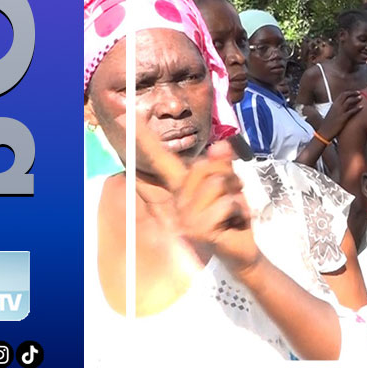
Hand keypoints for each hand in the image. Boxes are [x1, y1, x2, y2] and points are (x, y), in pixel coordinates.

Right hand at [133, 123, 261, 274]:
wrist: (242, 252)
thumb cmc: (233, 217)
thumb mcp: (231, 186)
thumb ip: (223, 165)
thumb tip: (220, 144)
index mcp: (180, 189)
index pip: (160, 159)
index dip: (143, 138)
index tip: (124, 114)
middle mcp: (176, 203)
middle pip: (206, 167)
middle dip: (230, 177)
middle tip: (234, 196)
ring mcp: (184, 219)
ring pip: (219, 183)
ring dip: (237, 194)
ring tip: (234, 212)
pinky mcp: (198, 231)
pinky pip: (227, 203)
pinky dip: (240, 210)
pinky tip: (235, 223)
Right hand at [320, 89, 364, 138]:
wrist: (324, 133)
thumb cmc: (329, 124)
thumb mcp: (332, 114)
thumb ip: (337, 109)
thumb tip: (344, 107)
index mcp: (333, 105)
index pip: (342, 95)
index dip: (349, 92)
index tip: (355, 92)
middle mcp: (336, 107)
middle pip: (345, 95)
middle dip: (353, 93)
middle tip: (359, 93)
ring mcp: (339, 112)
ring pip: (348, 101)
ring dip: (355, 99)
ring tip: (361, 98)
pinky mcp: (342, 118)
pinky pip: (351, 111)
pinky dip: (357, 108)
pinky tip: (362, 107)